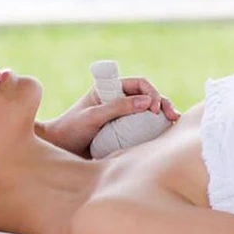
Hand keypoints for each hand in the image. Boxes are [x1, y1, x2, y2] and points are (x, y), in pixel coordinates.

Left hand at [43, 76, 179, 156]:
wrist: (58, 149)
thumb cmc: (71, 129)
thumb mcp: (93, 117)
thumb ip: (118, 108)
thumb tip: (148, 101)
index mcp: (109, 90)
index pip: (138, 84)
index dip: (151, 92)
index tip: (154, 107)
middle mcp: (118, 101)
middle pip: (148, 97)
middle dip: (163, 103)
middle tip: (172, 116)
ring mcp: (122, 117)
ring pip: (148, 113)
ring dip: (163, 116)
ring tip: (174, 123)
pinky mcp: (124, 133)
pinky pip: (144, 128)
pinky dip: (156, 129)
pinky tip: (166, 135)